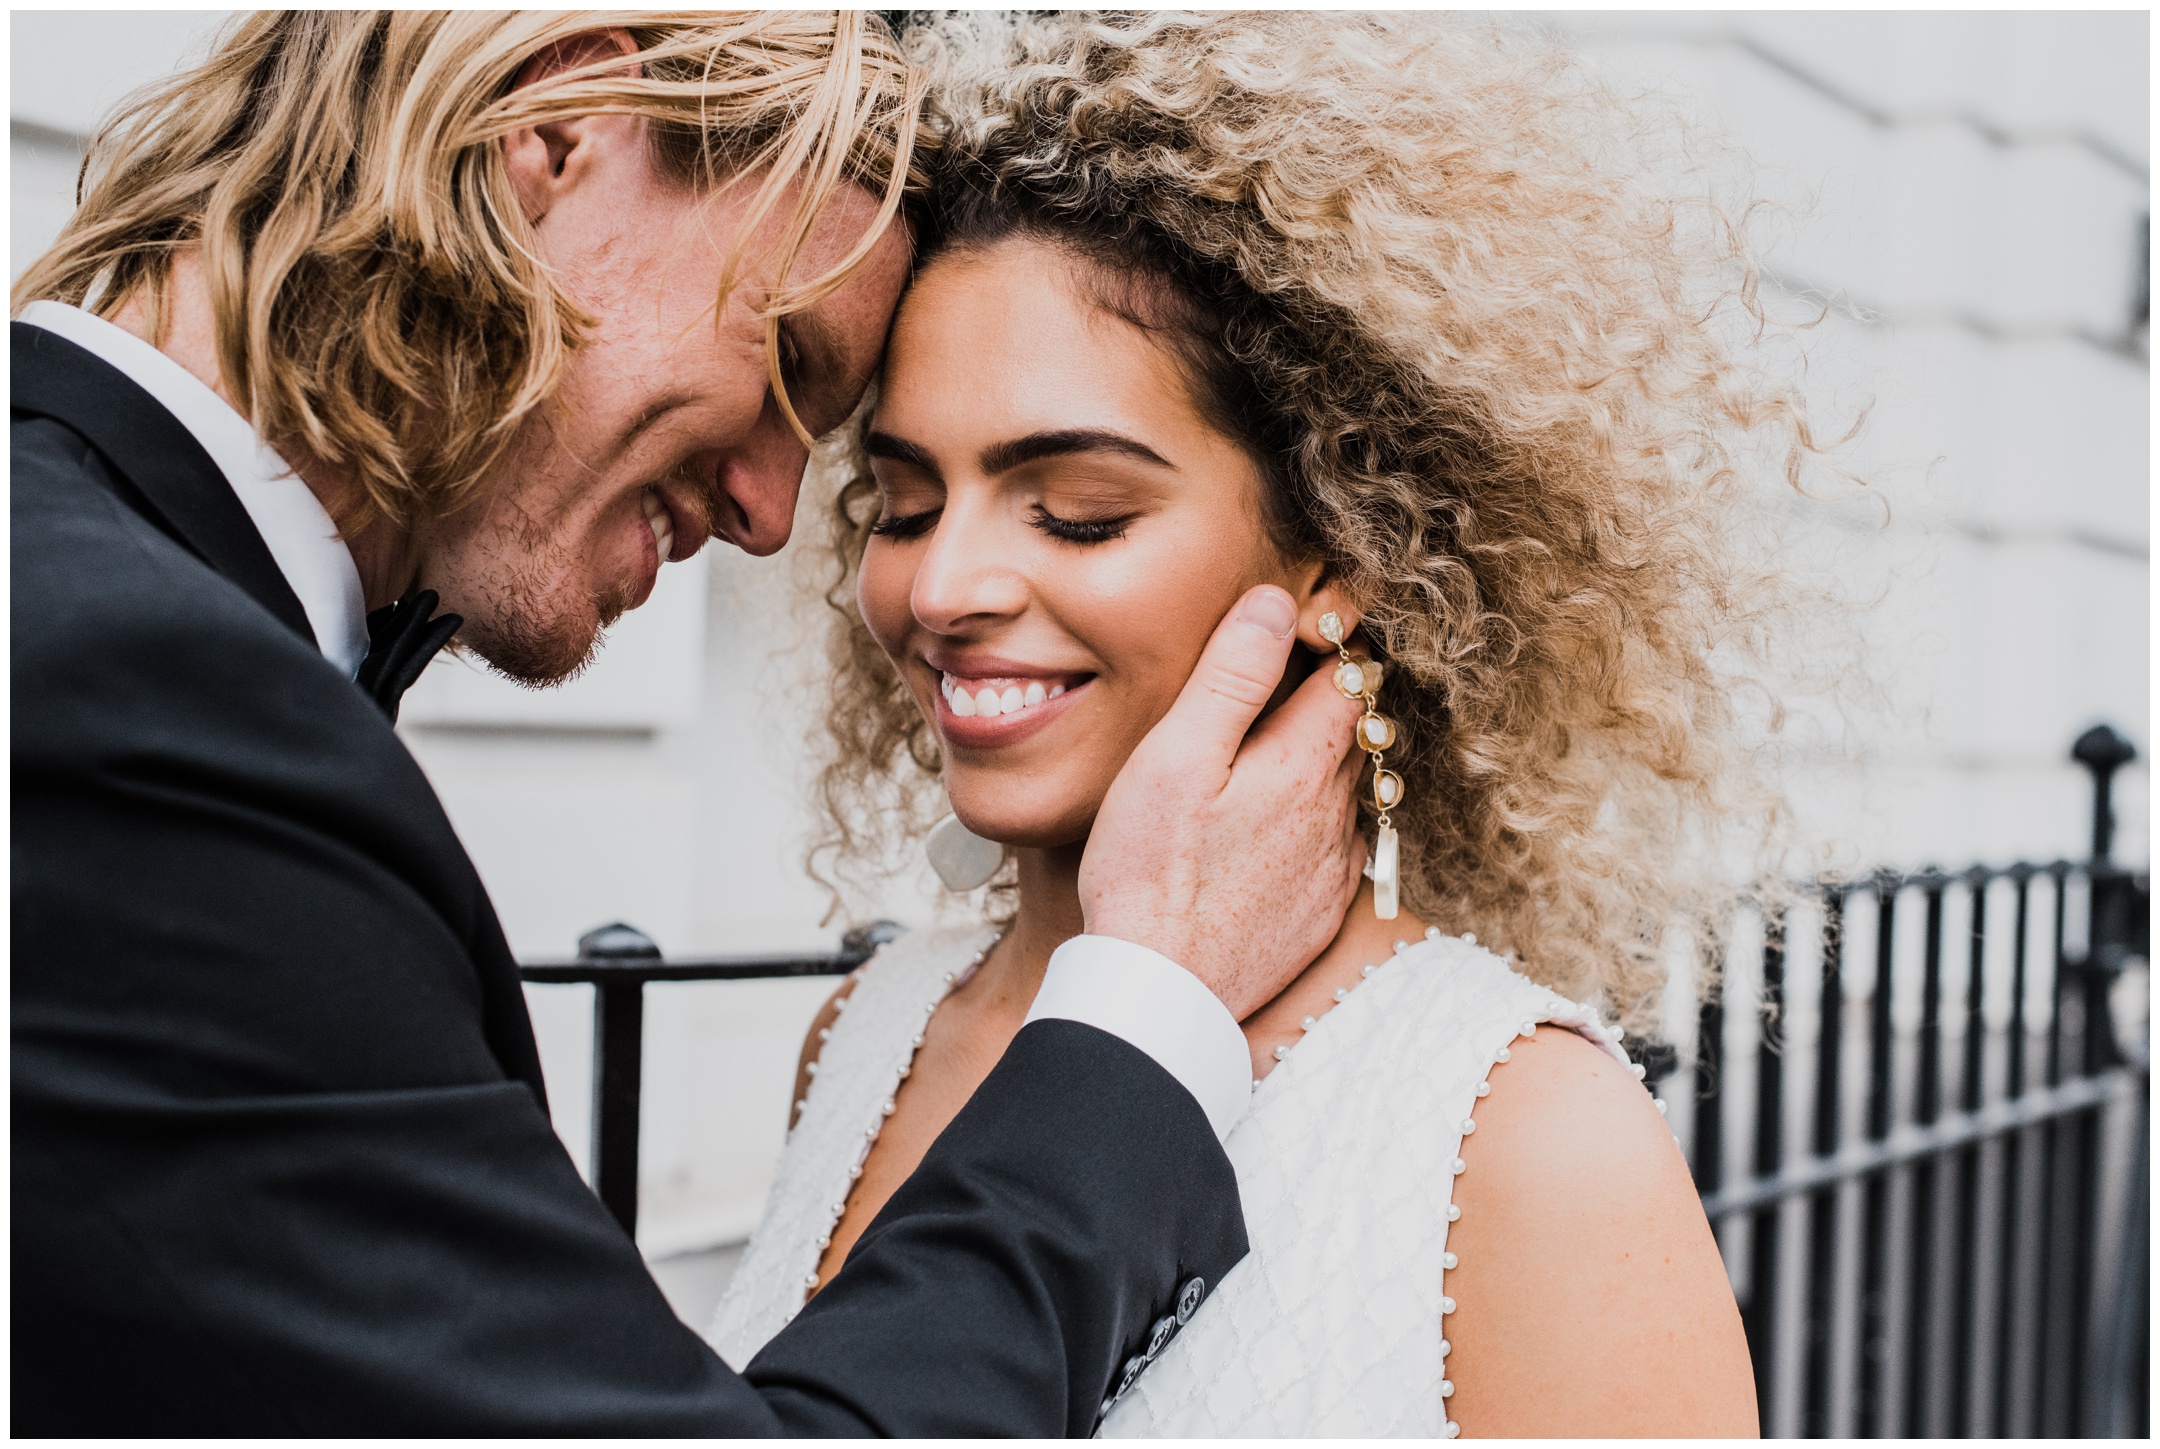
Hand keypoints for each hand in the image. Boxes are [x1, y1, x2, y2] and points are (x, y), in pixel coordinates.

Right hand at [1079, 585, 1367, 1019]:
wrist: (1160, 993)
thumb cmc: (1150, 872)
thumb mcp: (1177, 756)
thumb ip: (1231, 675)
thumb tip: (1275, 602)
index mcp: (1303, 764)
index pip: (1351, 678)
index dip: (1332, 643)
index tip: (1303, 624)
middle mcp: (1335, 815)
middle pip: (1354, 734)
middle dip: (1328, 700)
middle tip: (1281, 677)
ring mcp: (1333, 869)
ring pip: (1346, 792)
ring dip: (1320, 763)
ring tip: (1269, 751)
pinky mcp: (1319, 914)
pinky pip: (1336, 848)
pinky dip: (1315, 823)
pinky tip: (1271, 828)